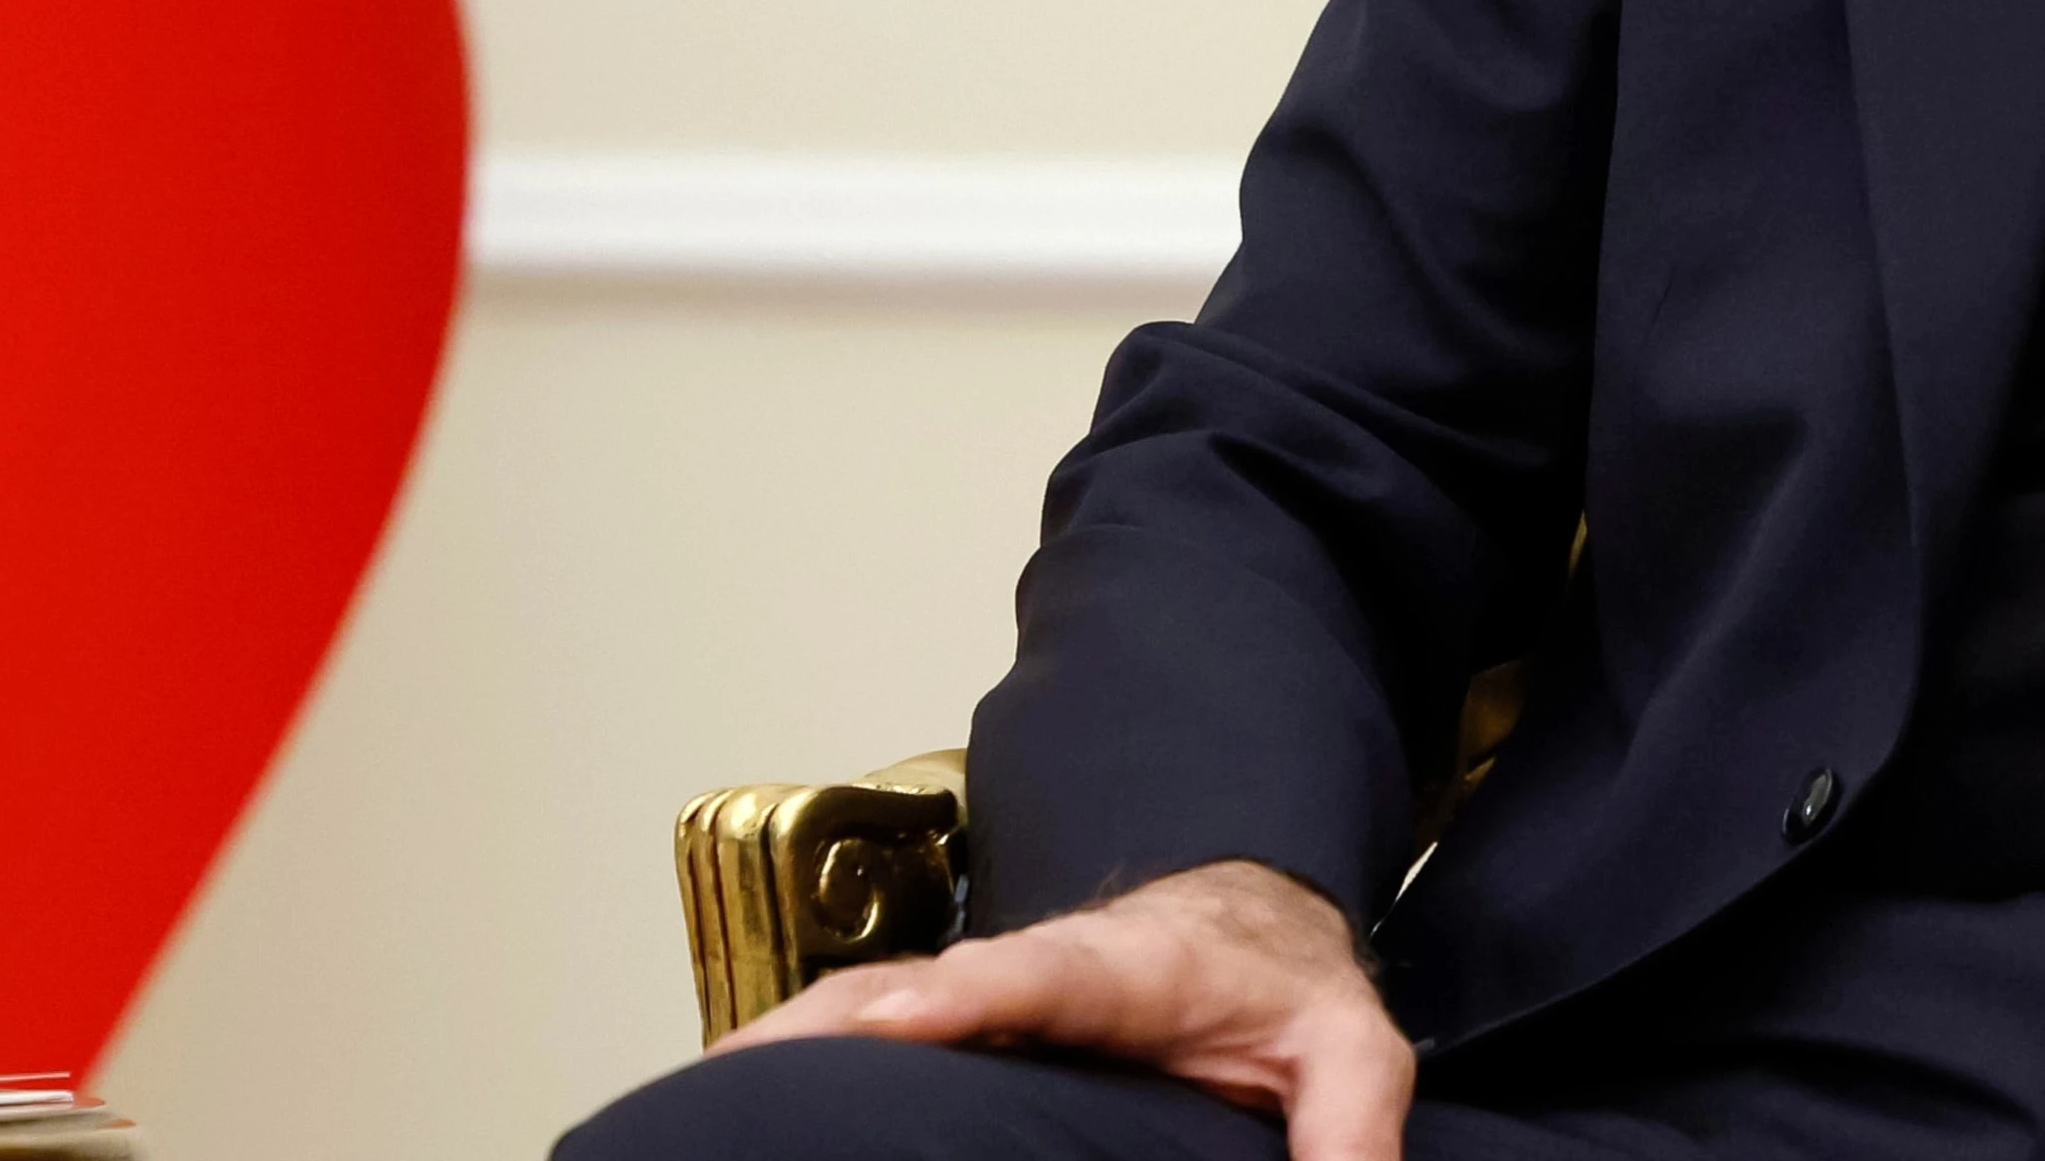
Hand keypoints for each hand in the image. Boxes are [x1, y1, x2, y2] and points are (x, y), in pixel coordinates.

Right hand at [715, 858, 1413, 1160]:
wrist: (1258, 916)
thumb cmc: (1290, 987)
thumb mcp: (1353, 1049)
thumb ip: (1351, 1129)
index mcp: (1118, 966)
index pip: (1021, 976)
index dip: (943, 998)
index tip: (873, 1020)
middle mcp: (1029, 967)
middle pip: (902, 989)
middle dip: (809, 1026)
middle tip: (717, 1078)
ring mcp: (984, 990)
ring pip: (865, 1008)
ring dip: (780, 1044)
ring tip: (691, 1105)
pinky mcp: (960, 1020)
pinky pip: (868, 1031)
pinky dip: (800, 1056)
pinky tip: (739, 1105)